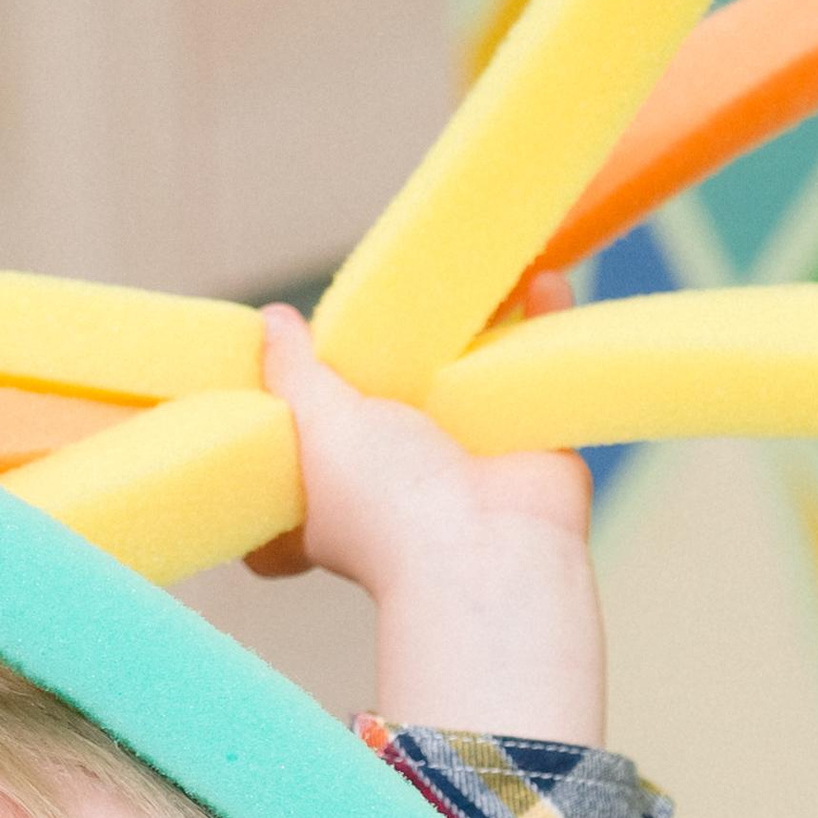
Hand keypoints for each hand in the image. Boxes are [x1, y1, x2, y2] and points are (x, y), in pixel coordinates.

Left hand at [255, 299, 605, 746]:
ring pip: (471, 377)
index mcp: (340, 486)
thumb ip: (295, 373)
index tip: (316, 345)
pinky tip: (543, 281)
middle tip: (406, 284)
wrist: (483, 553)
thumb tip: (273, 323)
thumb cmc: (385, 504)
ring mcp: (469, 459)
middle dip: (405, 345)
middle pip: (399, 396)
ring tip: (477, 264)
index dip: (315, 399)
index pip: (316, 442)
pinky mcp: (529, 446)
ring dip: (480, 322)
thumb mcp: (318, 426)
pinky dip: (544, 326)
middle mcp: (404, 475)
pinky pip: (535, 374)